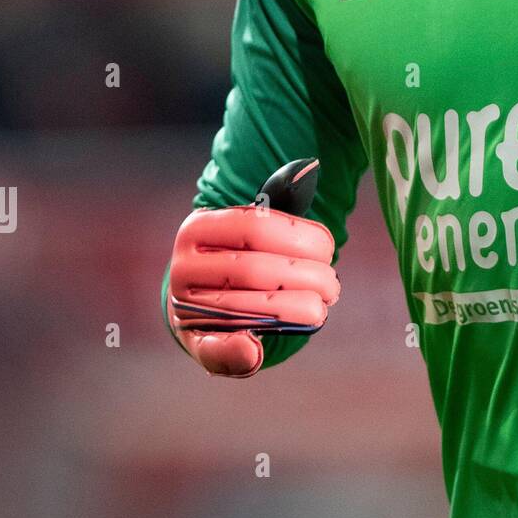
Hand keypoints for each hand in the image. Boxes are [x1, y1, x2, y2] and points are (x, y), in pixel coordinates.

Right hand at [167, 159, 338, 376]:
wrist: (202, 297)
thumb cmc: (240, 256)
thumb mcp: (250, 228)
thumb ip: (281, 203)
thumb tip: (311, 165)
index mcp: (199, 227)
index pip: (256, 226)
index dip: (301, 238)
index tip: (329, 248)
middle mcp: (184, 265)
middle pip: (258, 269)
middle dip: (307, 277)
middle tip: (333, 284)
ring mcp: (185, 304)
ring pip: (251, 306)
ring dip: (297, 307)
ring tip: (323, 304)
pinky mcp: (193, 340)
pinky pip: (213, 347)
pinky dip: (237, 352)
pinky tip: (255, 352)